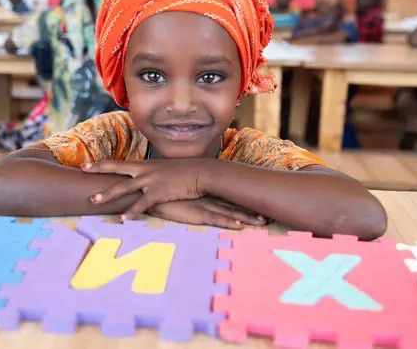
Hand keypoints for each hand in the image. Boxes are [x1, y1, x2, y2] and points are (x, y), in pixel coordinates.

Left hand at [81, 159, 209, 219]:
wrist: (202, 172)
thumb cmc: (186, 172)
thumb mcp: (166, 171)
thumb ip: (153, 175)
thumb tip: (145, 181)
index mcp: (145, 165)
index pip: (118, 163)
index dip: (101, 164)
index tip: (86, 165)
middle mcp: (144, 171)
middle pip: (116, 170)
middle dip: (98, 170)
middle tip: (82, 170)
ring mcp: (151, 181)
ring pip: (125, 187)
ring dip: (108, 194)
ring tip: (94, 200)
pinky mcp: (159, 192)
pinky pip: (142, 204)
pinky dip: (131, 212)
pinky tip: (122, 220)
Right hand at [147, 198, 265, 228]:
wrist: (146, 190)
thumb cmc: (161, 193)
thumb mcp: (179, 194)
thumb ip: (188, 196)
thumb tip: (195, 199)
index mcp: (205, 193)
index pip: (229, 198)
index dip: (246, 202)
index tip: (261, 206)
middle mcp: (207, 197)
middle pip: (234, 205)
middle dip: (252, 211)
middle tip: (270, 216)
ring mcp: (202, 205)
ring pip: (229, 213)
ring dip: (246, 218)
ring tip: (262, 222)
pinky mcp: (194, 213)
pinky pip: (215, 219)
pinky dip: (228, 223)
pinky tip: (239, 227)